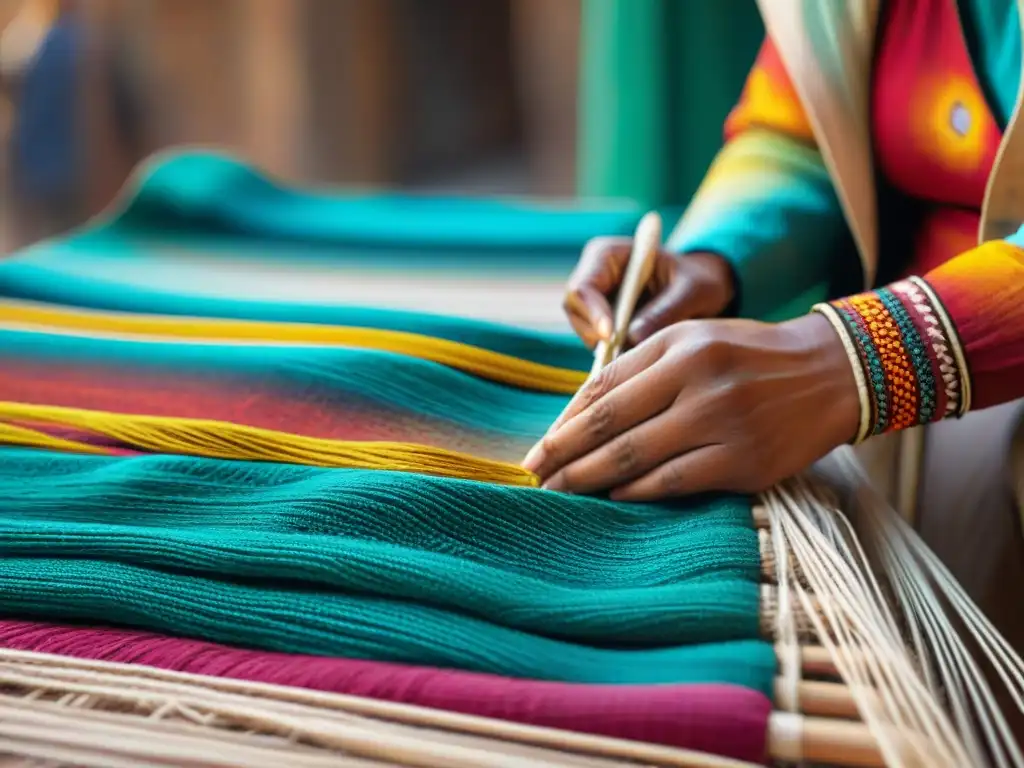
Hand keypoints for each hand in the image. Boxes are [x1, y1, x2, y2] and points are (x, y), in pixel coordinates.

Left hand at [522, 313, 859, 500]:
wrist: (830, 373)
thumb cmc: (747, 356)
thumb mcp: (692, 339)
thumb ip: (637, 369)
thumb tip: (578, 415)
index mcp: (679, 347)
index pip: (604, 388)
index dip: (564, 423)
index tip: (538, 448)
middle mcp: (698, 381)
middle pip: (610, 425)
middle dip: (563, 455)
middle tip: (532, 477)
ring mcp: (723, 423)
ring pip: (636, 458)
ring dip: (588, 479)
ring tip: (560, 494)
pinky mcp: (744, 462)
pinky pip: (674, 482)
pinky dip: (636, 492)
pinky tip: (612, 497)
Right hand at [563, 237, 734, 348]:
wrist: (701, 290)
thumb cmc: (698, 279)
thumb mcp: (693, 289)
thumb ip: (666, 309)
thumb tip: (632, 337)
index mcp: (608, 255)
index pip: (584, 285)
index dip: (593, 312)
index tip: (612, 336)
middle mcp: (595, 277)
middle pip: (575, 310)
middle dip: (595, 334)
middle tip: (624, 354)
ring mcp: (596, 303)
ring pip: (584, 331)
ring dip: (606, 348)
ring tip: (641, 354)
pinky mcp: (603, 326)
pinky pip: (598, 346)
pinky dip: (613, 356)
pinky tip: (639, 359)